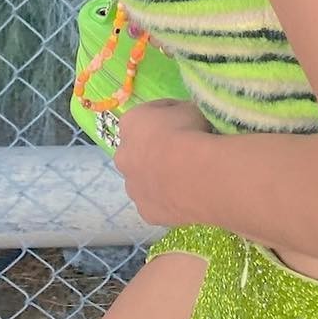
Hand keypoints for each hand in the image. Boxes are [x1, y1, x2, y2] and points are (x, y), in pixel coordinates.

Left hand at [112, 98, 214, 225]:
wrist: (194, 171)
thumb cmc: (188, 131)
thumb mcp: (188, 107)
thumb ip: (180, 112)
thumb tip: (184, 117)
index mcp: (131, 123)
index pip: (146, 116)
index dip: (166, 117)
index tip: (183, 122)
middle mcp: (123, 156)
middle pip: (138, 151)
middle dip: (155, 151)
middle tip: (181, 151)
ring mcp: (133, 188)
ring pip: (144, 181)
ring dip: (158, 178)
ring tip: (185, 177)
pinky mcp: (146, 212)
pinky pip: (157, 203)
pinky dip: (168, 199)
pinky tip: (185, 195)